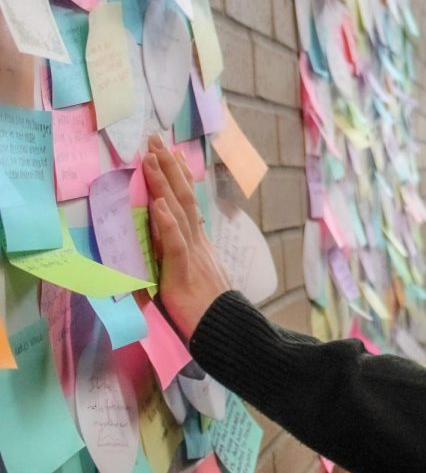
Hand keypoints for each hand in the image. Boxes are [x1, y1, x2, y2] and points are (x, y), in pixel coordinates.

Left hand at [144, 135, 230, 340]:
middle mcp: (198, 242)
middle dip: (168, 167)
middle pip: (182, 197)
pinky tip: (158, 203)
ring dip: (164, 183)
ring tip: (152, 158)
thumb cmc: (208, 312)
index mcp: (199, 243)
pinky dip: (167, 222)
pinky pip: (175, 242)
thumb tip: (168, 248)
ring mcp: (193, 254)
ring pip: (178, 211)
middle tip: (155, 140)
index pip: (187, 203)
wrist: (226, 332)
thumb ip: (182, 260)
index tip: (169, 153)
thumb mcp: (192, 278)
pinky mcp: (184, 271)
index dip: (177, 177)